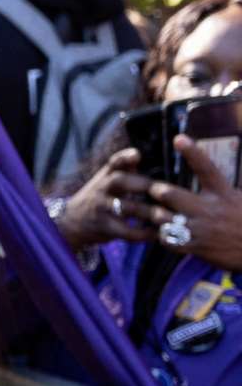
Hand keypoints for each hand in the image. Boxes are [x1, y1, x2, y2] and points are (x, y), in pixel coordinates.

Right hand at [52, 148, 164, 250]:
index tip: (137, 155)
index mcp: (106, 176)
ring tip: (168, 216)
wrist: (72, 222)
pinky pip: (127, 231)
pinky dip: (144, 233)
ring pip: (127, 208)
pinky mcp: (104, 227)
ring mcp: (102, 208)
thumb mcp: (106, 180)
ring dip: (149, 212)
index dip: (124, 157)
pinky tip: (157, 233)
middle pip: (119, 181)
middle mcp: (102, 188)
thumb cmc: (100, 198)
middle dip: (143, 184)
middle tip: (165, 190)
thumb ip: (126, 169)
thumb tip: (147, 155)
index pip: (113, 162)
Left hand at [152, 138, 241, 269]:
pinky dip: (162, 236)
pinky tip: (166, 234)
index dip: (192, 152)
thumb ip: (221, 187)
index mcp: (224, 193)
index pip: (206, 168)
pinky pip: (167, 239)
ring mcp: (200, 229)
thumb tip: (208, 174)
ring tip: (153, 213)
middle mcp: (210, 208)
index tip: (179, 138)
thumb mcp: (239, 199)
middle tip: (153, 189)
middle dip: (156, 190)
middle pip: (169, 193)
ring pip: (161, 217)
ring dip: (154, 214)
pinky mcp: (195, 247)